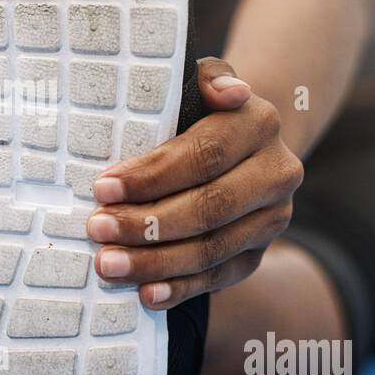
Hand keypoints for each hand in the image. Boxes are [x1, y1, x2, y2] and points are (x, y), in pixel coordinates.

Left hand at [86, 58, 302, 308]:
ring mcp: (272, 219)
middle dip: (148, 223)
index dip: (152, 175)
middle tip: (97, 229)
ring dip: (156, 261)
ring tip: (108, 264)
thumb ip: (210, 78)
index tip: (102, 188)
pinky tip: (146, 295)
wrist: (239, 144)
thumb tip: (228, 92)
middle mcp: (277, 173)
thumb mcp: (202, 83)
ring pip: (213, 248)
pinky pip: (220, 278)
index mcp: (260, 124)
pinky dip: (181, 289)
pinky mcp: (258, 254)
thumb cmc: (200, 110)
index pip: (205, 154)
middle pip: (210, 207)